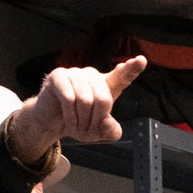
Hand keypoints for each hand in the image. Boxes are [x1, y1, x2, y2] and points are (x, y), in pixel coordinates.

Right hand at [5, 56, 147, 166]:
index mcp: (106, 85)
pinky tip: (67, 121)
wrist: (51, 120)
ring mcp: (75, 73)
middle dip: (95, 121)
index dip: (132, 68)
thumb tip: (109, 125)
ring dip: (80, 121)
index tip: (141, 61)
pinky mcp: (58, 76)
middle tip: (87, 131)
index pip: (122, 75)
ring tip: (76, 127)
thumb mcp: (98, 131)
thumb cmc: (77, 120)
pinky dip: (69, 116)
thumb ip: (110, 130)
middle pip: (104, 98)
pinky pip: (69, 98)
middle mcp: (92, 75)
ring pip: (85, 100)